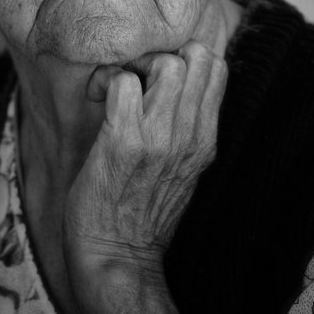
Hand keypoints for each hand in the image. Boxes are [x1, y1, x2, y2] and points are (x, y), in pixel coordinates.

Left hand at [63, 40, 227, 284]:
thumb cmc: (143, 214)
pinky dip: (105, 80)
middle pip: (198, 56)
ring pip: (165, 63)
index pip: (217, 68)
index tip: (156, 79)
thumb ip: (188, 132)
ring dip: (134, 65)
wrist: (118, 259)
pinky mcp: (124, 141)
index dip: (186, 59)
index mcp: (206, 139)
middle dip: (162, 55)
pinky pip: (122, 82)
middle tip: (136, 78)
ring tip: (115, 89)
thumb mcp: (184, 173)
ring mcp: (160, 138)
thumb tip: (180, 91)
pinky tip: (96, 97)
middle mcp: (190, 135)